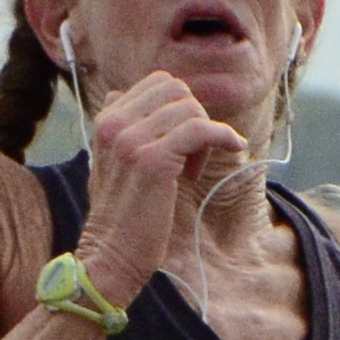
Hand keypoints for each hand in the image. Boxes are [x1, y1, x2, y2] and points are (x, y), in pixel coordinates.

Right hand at [65, 71, 250, 304]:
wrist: (110, 255)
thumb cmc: (121, 215)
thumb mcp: (115, 162)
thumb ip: (131, 129)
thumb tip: (164, 104)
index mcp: (105, 120)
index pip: (157, 84)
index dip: (178, 108)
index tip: (181, 141)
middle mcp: (114, 124)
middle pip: (175, 90)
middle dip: (193, 116)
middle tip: (191, 153)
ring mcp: (131, 141)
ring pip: (190, 108)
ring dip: (204, 135)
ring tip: (192, 169)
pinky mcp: (153, 160)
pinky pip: (201, 129)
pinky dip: (224, 136)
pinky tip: (235, 148)